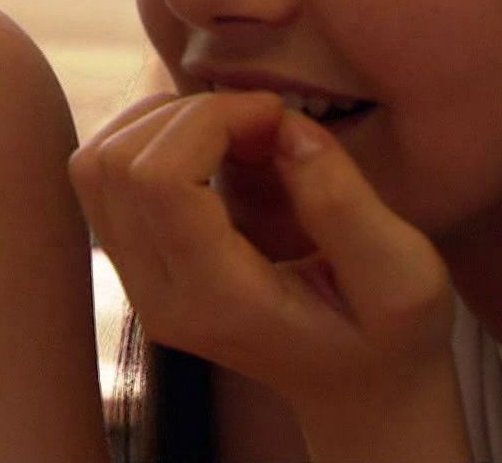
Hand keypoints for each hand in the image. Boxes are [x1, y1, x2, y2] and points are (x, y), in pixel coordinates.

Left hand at [68, 91, 470, 461]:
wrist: (356, 386)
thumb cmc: (388, 336)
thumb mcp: (405, 277)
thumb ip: (343, 203)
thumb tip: (283, 130)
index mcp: (219, 301)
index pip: (159, 182)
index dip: (208, 119)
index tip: (274, 114)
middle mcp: (157, 296)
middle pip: (117, 166)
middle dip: (187, 114)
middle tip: (260, 121)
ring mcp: (135, 282)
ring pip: (96, 165)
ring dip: (161, 120)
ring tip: (235, 130)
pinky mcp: (132, 262)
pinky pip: (100, 177)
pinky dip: (147, 137)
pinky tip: (210, 144)